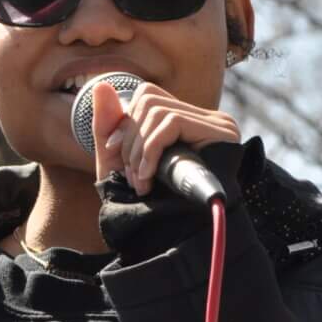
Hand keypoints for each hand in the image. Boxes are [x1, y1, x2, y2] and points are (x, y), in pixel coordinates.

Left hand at [89, 80, 238, 195]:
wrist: (176, 235)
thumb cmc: (151, 202)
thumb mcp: (120, 161)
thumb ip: (109, 126)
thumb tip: (101, 85)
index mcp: (188, 121)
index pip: (149, 96)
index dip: (126, 121)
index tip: (114, 152)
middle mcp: (207, 117)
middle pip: (150, 100)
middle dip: (130, 139)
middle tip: (130, 176)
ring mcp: (218, 123)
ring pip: (157, 111)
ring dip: (138, 150)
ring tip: (140, 182)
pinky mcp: (221, 132)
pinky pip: (171, 123)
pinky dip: (150, 150)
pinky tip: (148, 177)